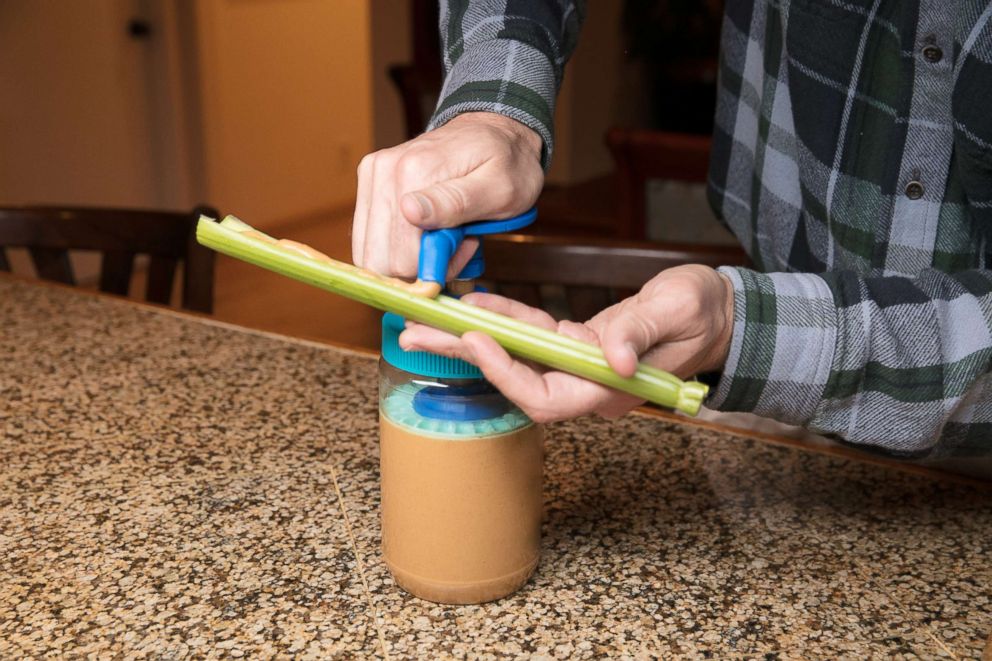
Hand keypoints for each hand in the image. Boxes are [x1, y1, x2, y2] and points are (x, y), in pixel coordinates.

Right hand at [352, 112, 543, 278]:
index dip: (435, 265)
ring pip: (371, 252)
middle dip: (419, 263)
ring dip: (408, 256)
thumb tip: (409, 211)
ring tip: (445, 234)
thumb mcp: (500, 188)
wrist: (496, 130)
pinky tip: (428, 228)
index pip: (402, 256)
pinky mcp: (370, 181)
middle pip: (380, 258)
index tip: (464, 246)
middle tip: (455, 243)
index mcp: (414, 171)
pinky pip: (370, 237)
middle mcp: (384, 170)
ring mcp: (373, 174)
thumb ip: (455, 202)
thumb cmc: (507, 163)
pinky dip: (398, 244)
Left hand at [399, 265, 734, 422]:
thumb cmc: (704, 312)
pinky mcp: (577, 344)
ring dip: (470, 337)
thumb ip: (642, 334)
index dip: (506, 371)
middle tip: (413, 335)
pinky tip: (473, 304)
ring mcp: (579, 366)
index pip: (546, 394)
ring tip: (425, 321)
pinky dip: (503, 318)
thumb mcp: (679, 312)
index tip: (476, 338)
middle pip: (514, 379)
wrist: (719, 312)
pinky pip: (532, 334)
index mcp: (610, 389)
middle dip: (464, 357)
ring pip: (515, 356)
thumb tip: (614, 360)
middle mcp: (587, 384)